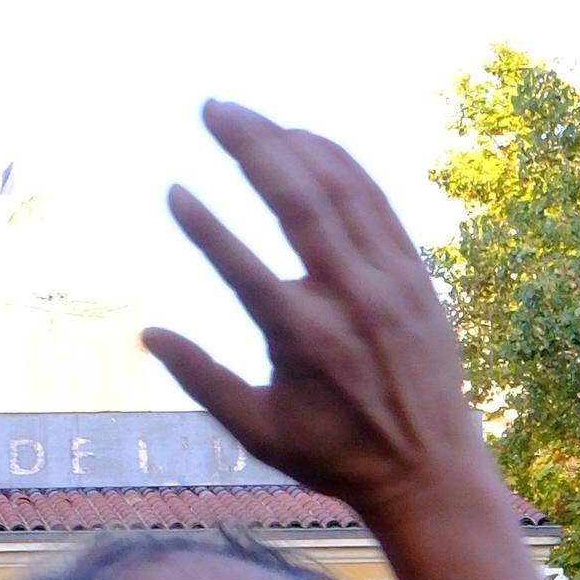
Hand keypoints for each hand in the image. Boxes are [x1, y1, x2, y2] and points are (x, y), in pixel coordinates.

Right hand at [145, 103, 498, 510]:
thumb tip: (147, 333)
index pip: (243, 267)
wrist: (431, 471)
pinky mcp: (414, 275)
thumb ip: (201, 379)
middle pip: (298, 202)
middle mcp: (350, 300)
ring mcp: (389, 282)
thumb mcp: (259, 431)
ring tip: (247, 115)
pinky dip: (341, 164)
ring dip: (292, 143)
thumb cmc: (336, 456)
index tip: (173, 190)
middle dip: (252, 145)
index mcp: (304, 340)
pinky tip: (305, 140)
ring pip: (340, 190)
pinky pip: (376, 203)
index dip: (205, 226)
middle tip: (211, 108)